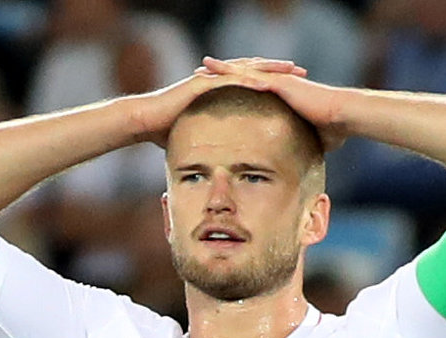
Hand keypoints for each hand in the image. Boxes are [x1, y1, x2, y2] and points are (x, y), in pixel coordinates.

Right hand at [126, 57, 302, 146]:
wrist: (145, 122)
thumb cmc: (165, 130)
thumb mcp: (196, 134)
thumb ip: (209, 140)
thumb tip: (219, 160)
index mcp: (218, 88)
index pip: (250, 80)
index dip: (272, 80)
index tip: (293, 83)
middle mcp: (215, 79)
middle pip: (253, 69)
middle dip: (277, 69)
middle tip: (300, 71)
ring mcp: (208, 79)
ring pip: (245, 69)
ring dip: (268, 69)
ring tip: (289, 70)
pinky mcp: (201, 84)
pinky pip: (229, 79)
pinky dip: (247, 79)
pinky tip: (265, 82)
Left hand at [196, 56, 348, 150]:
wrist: (344, 117)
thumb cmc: (335, 129)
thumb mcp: (314, 139)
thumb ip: (305, 145)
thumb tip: (303, 163)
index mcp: (283, 94)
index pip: (254, 87)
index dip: (236, 85)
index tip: (218, 87)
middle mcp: (279, 83)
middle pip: (245, 74)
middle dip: (223, 73)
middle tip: (201, 71)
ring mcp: (279, 81)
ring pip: (245, 70)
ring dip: (224, 68)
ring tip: (204, 64)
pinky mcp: (281, 83)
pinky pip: (253, 75)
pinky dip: (235, 72)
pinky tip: (219, 70)